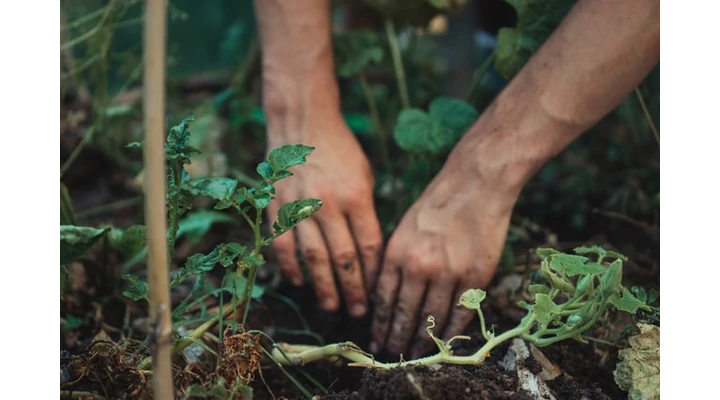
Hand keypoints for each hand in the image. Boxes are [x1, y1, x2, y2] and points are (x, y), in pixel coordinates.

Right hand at [266, 116, 382, 316]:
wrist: (302, 123)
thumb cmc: (340, 150)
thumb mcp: (365, 176)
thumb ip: (367, 212)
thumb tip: (369, 252)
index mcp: (357, 196)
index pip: (369, 246)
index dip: (373, 274)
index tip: (377, 293)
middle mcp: (328, 204)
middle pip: (343, 258)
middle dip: (352, 290)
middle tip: (358, 313)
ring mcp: (300, 206)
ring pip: (313, 258)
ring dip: (323, 287)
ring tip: (331, 307)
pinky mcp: (277, 206)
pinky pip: (283, 245)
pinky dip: (291, 267)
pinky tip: (300, 283)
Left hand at [369, 145, 517, 357]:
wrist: (475, 183)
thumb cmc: (437, 203)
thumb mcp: (404, 228)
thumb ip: (395, 261)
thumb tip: (386, 295)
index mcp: (396, 253)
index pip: (383, 300)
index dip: (380, 325)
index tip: (376, 341)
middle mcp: (418, 266)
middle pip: (404, 314)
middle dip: (396, 339)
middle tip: (392, 356)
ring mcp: (448, 273)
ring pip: (431, 319)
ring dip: (422, 341)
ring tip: (415, 354)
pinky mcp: (475, 277)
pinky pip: (460, 313)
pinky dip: (451, 332)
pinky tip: (444, 343)